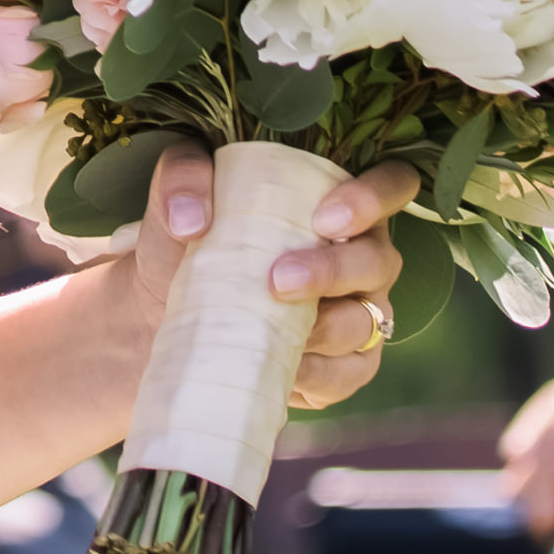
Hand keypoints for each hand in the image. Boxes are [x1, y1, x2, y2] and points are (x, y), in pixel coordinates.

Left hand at [117, 142, 418, 410]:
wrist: (161, 308)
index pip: (392, 185)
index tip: (325, 218)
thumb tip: (191, 221)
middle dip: (333, 271)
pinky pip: (348, 374)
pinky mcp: (344, 366)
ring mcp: (360, 313)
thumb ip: (183, 180)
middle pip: (378, 261)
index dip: (375, 198)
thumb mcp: (176, 194)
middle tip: (278, 280)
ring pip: (367, 322)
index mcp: (336, 204)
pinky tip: (282, 367)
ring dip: (323, 328)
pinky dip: (316, 373)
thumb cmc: (186, 238)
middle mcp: (361, 257)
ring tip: (267, 325)